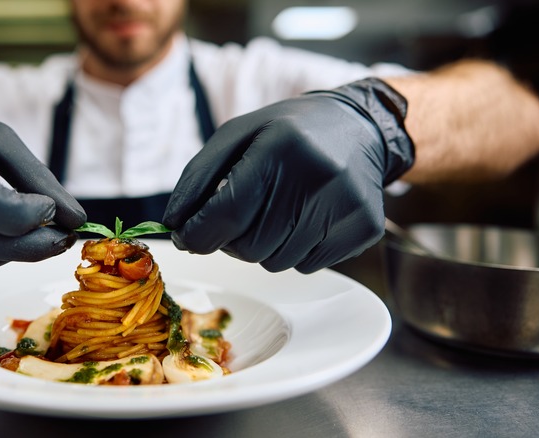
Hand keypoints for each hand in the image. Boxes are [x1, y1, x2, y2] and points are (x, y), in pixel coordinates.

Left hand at [163, 78, 413, 272]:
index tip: (186, 237)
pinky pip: (307, 266)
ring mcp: (346, 205)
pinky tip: (304, 218)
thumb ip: (198, 179)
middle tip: (240, 214)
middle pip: (250, 247)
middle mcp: (319, 177)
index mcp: (281, 147)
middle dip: (232, 238)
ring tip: (276, 210)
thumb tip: (174, 226)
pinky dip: (294, 250)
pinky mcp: (363, 228)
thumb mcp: (235, 136)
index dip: (198, 234)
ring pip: (277, 262)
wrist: (359, 128)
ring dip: (264, 245)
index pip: (227, 213)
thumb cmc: (286, 133)